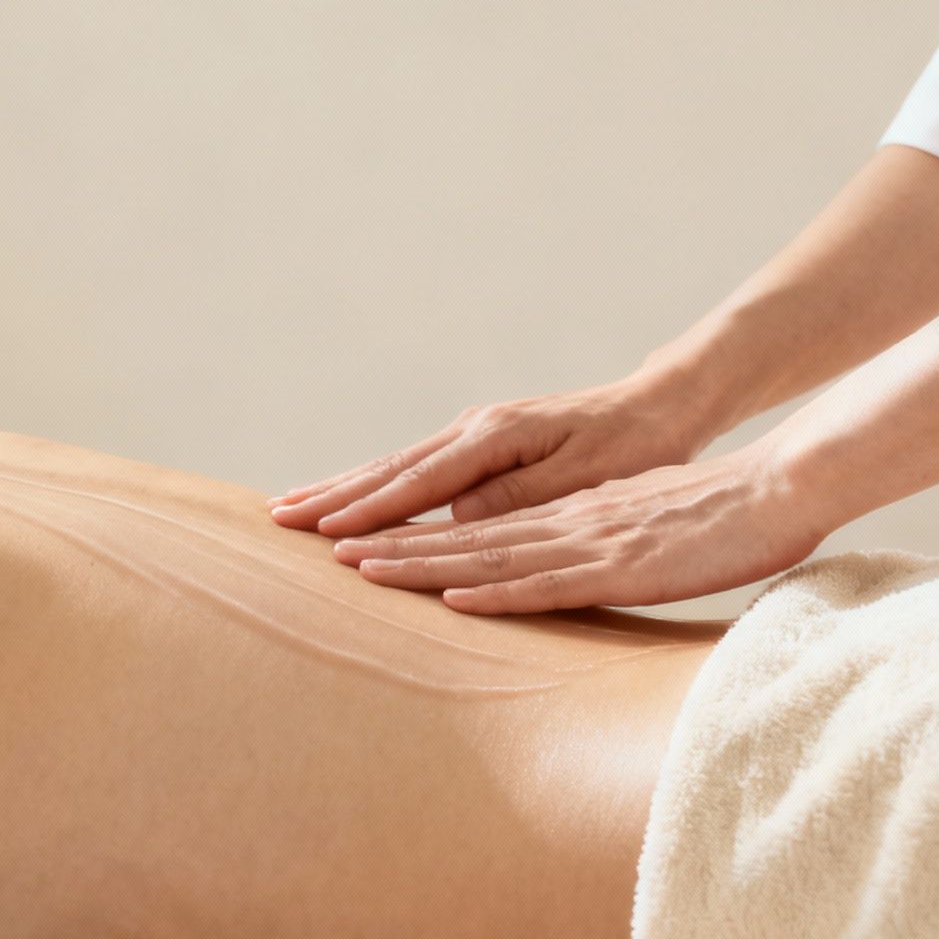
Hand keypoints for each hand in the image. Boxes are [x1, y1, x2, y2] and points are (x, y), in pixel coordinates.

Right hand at [268, 377, 711, 538]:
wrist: (661, 404)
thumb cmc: (636, 446)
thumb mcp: (587, 475)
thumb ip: (519, 496)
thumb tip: (454, 515)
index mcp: (496, 438)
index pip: (418, 482)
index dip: (368, 511)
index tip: (323, 534)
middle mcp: (475, 430)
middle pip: (390, 469)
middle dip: (332, 495)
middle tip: (277, 517)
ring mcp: (475, 434)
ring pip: (396, 466)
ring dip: (343, 488)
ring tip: (293, 505)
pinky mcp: (482, 445)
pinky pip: (416, 469)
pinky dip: (375, 485)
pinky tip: (352, 499)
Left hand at [326, 444, 828, 613]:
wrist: (782, 488)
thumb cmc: (714, 519)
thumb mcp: (629, 537)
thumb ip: (579, 552)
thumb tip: (533, 575)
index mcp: (558, 515)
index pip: (461, 524)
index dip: (396, 528)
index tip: (334, 537)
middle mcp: (560, 520)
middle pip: (454, 532)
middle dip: (378, 536)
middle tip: (304, 538)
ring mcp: (589, 539)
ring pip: (488, 553)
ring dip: (419, 561)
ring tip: (352, 565)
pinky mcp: (624, 564)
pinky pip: (553, 579)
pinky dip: (501, 588)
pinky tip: (455, 597)